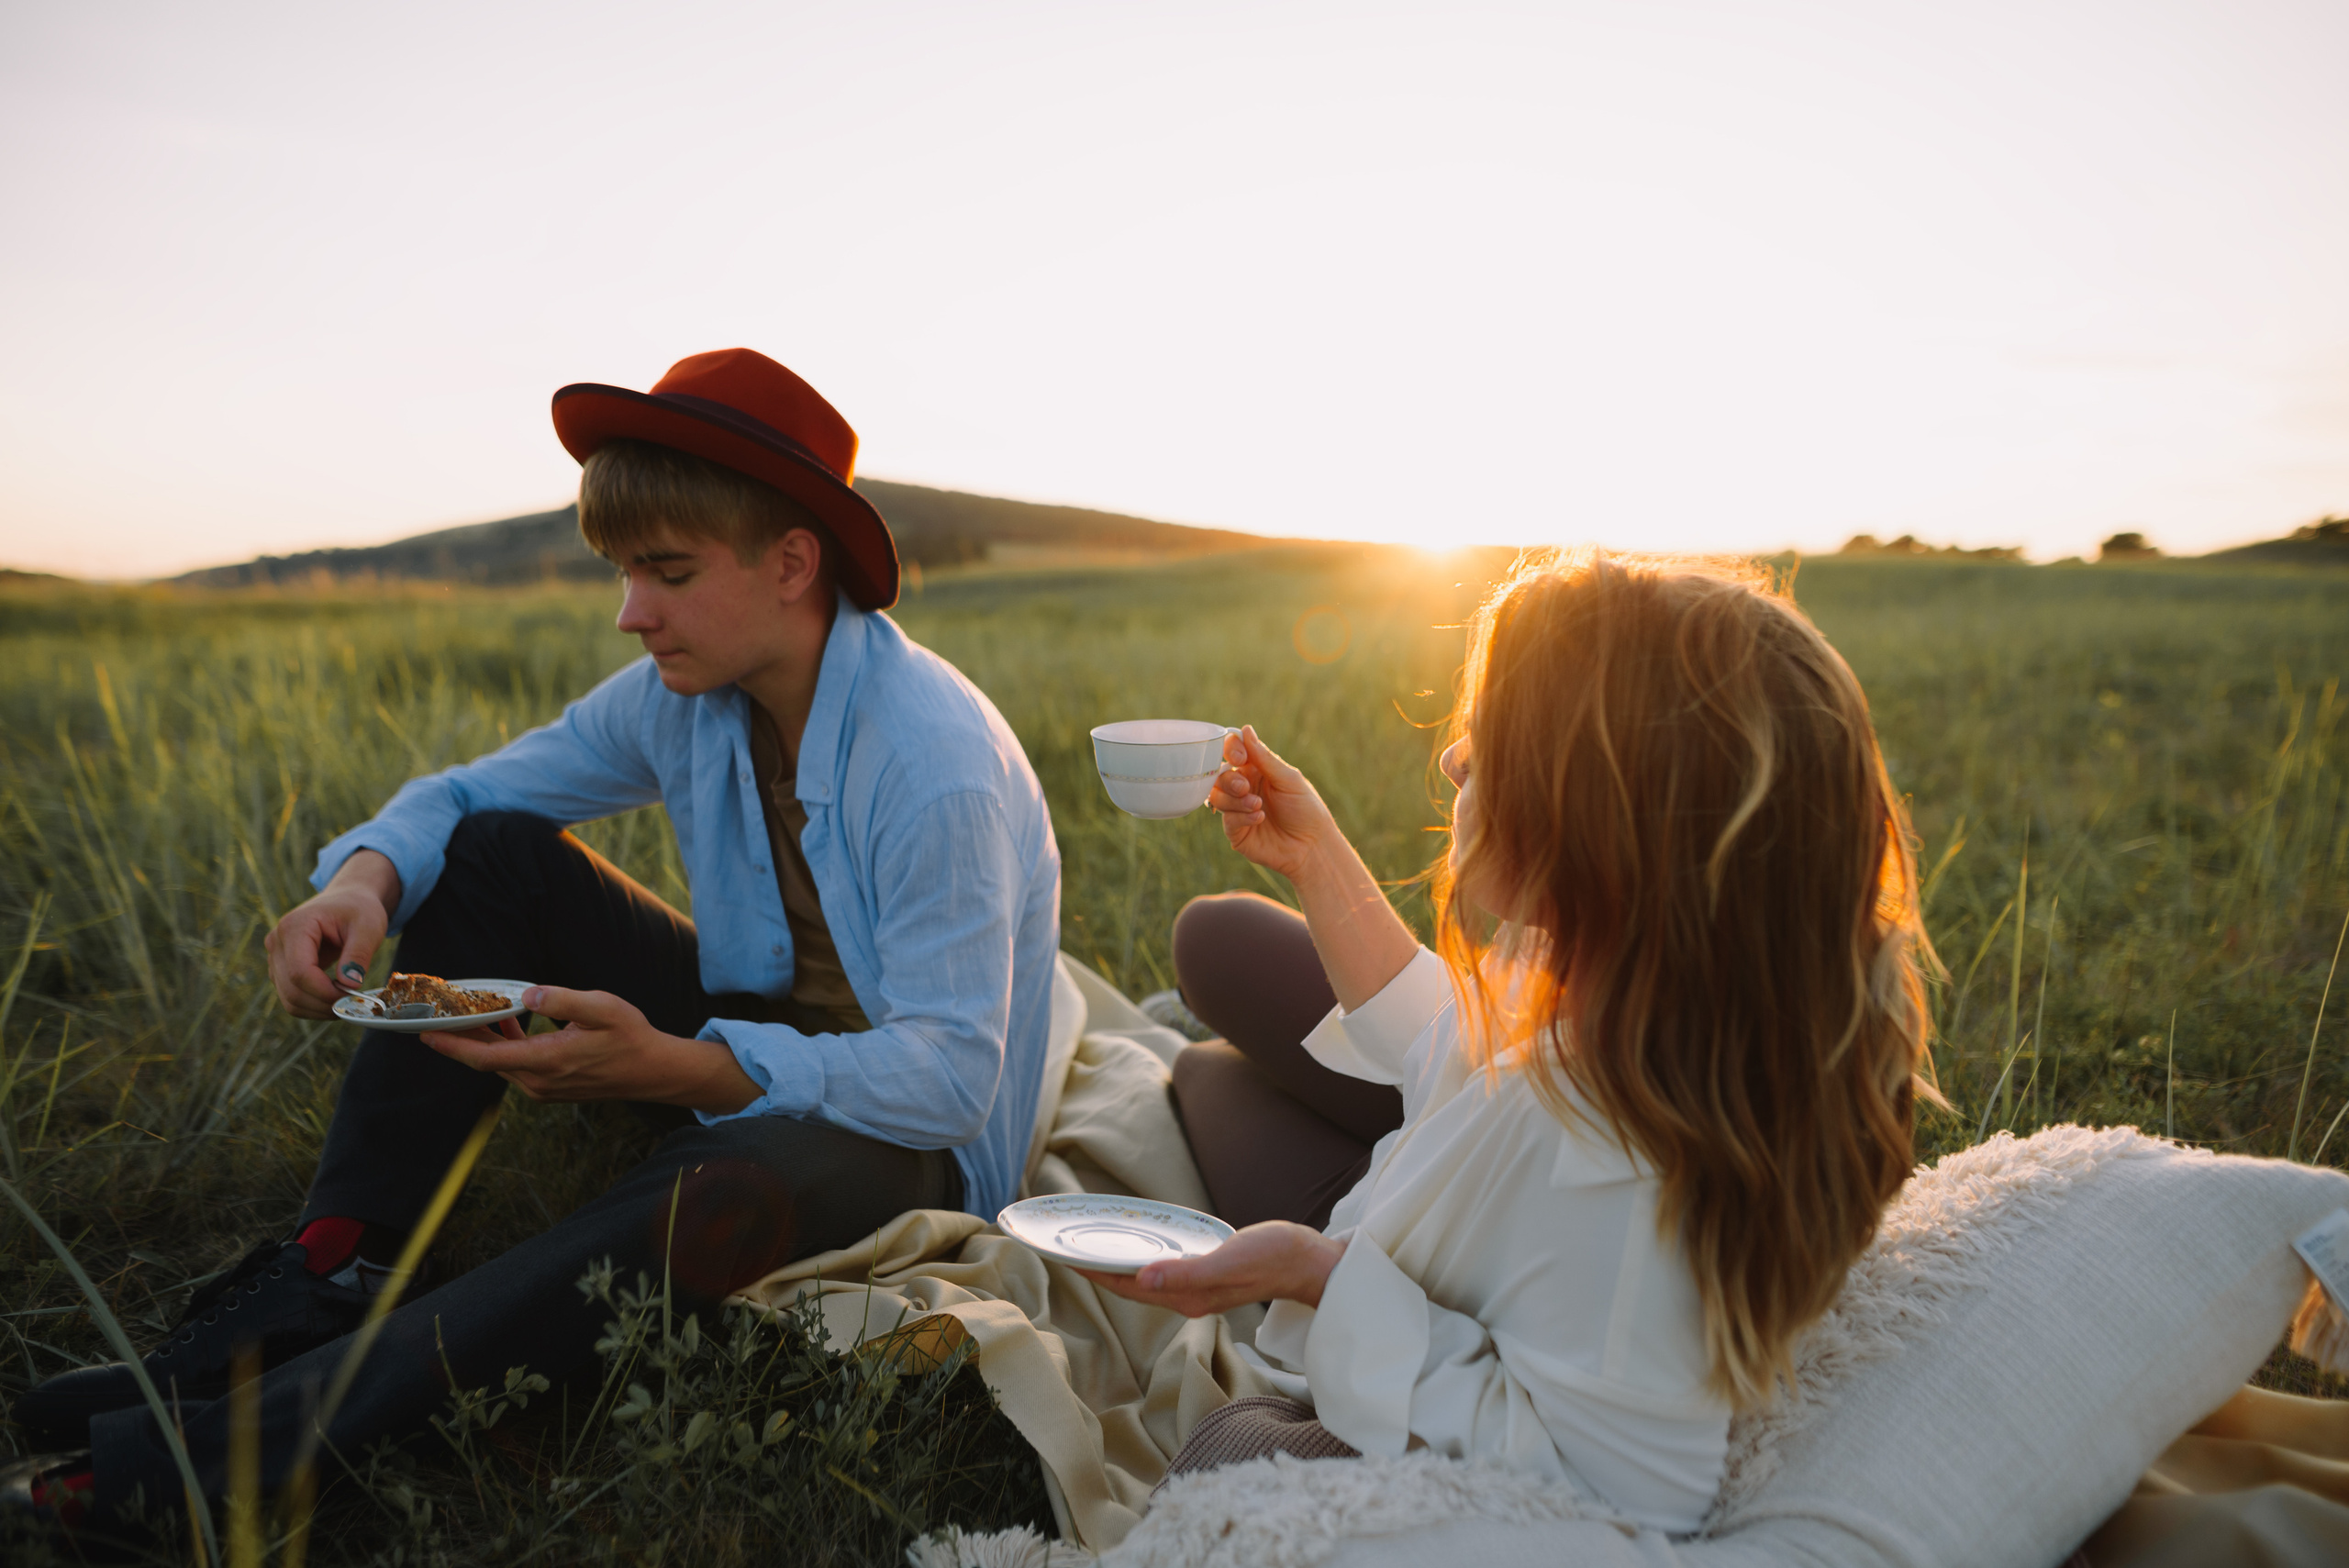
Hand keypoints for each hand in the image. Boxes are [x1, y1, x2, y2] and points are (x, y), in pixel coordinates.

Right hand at [264, 850, 399, 1018]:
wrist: (347, 900)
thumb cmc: (358, 909)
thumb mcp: (368, 926)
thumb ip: (359, 954)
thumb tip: (350, 985)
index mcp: (294, 927)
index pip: (300, 972)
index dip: (324, 991)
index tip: (352, 996)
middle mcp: (277, 942)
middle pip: (291, 990)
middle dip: (323, 1003)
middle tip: (353, 1003)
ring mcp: (275, 957)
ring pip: (289, 999)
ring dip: (318, 1009)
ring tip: (346, 1003)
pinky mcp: (281, 969)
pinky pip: (291, 997)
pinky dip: (313, 1006)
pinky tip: (335, 1000)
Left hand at [422, 986, 759, 1112]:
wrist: (653, 1071)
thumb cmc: (630, 1037)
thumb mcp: (601, 1007)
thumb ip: (561, 999)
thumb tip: (528, 994)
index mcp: (546, 1062)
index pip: (486, 1057)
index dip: (453, 1045)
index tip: (426, 1035)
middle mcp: (539, 1082)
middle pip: (486, 1061)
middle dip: (460, 1039)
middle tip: (437, 1016)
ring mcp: (544, 1088)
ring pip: (500, 1064)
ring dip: (483, 1041)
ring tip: (470, 1013)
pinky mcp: (551, 1087)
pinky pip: (516, 1066)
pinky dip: (504, 1046)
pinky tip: (506, 1023)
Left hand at [1077, 1221, 1346, 1317]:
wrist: (1310, 1262)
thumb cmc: (1274, 1257)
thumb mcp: (1229, 1261)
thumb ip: (1187, 1272)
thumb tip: (1143, 1277)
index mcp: (1186, 1296)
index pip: (1127, 1285)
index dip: (1094, 1272)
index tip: (1065, 1257)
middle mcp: (1187, 1297)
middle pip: (1131, 1284)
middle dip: (1099, 1269)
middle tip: (1068, 1248)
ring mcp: (1198, 1288)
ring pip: (1146, 1278)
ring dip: (1119, 1264)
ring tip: (1095, 1246)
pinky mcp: (1210, 1275)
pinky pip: (1165, 1269)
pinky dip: (1144, 1257)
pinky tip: (1141, 1244)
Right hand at [1207, 727, 1341, 882]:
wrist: (1312, 846)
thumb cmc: (1305, 809)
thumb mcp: (1288, 779)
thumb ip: (1264, 757)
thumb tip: (1245, 729)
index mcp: (1256, 769)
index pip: (1232, 751)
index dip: (1230, 750)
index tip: (1239, 758)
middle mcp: (1244, 787)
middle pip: (1219, 774)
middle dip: (1229, 780)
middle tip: (1246, 788)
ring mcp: (1237, 809)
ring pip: (1216, 796)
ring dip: (1235, 800)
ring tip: (1258, 806)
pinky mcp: (1236, 831)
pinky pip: (1226, 819)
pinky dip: (1241, 816)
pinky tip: (1259, 818)